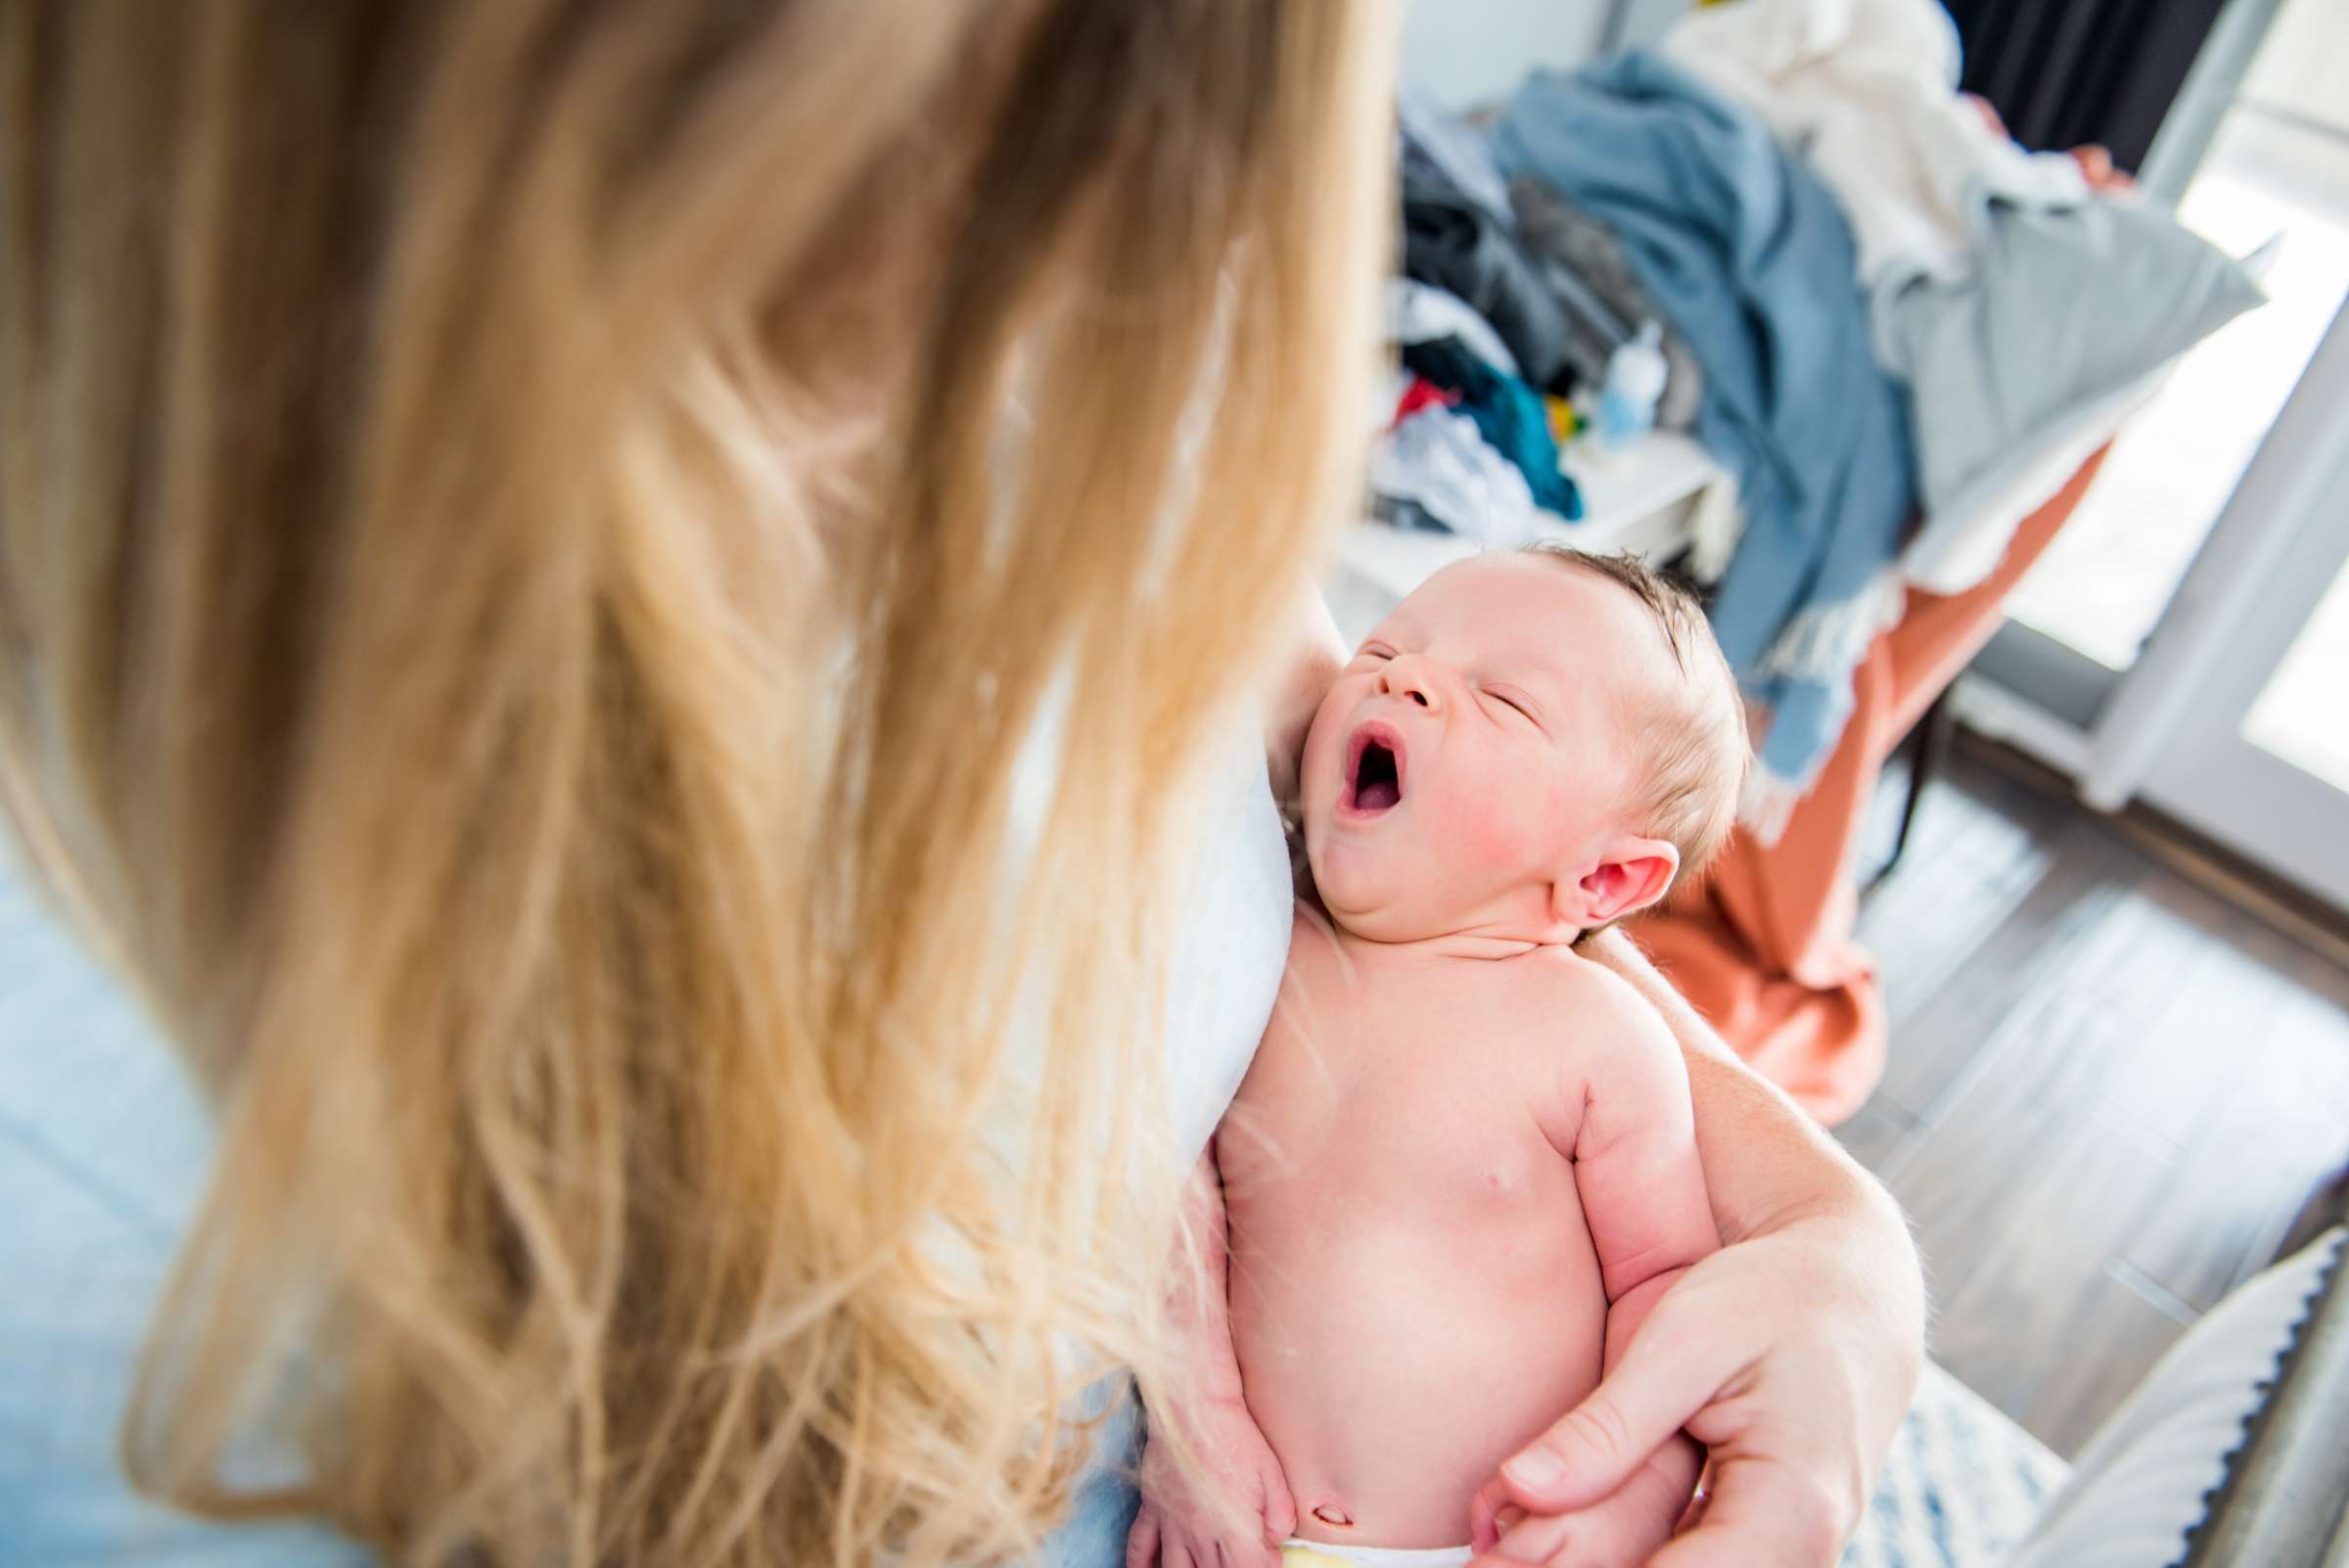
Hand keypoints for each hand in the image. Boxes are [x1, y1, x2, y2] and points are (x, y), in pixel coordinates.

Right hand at [1128, 1397, 1296, 1567]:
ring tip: (1200, 1566)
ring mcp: (1171, 1523)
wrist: (1194, 1407)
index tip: (1267, 1556)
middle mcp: (1199, 1535)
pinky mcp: (1151, 1507)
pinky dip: (1139, 1565)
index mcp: (1233, 1530)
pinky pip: (1138, 1547)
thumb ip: (1280, 1516)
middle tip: (1238, 1554)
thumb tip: (1274, 1541)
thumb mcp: (1273, 1476)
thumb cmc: (1235, 1437)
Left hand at [1466, 1216, 1917, 1566]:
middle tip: (1485, 1550)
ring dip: (1585, 1559)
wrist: (1852, 1289)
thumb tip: (1520, 1489)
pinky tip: (1530, 1533)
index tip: (1500, 1561)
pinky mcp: (1751, 1543)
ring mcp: (1779, 1553)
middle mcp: (1799, 1550)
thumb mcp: (1685, 1339)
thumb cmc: (1770, 1295)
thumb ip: (1610, 1423)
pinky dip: (1611, 1551)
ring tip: (1497, 1539)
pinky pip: (1681, 1564)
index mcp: (1791, 1506)